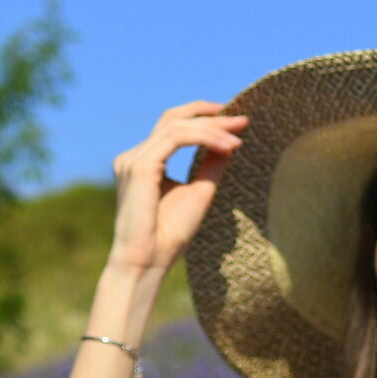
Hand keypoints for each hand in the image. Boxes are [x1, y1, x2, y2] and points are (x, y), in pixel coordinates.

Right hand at [106, 101, 248, 276]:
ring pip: (177, 126)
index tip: (236, 122)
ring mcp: (133, 160)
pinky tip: (227, 146)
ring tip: (238, 138)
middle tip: (242, 120)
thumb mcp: (199, 191)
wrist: (148, 261)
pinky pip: (176, 138)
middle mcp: (134, 157)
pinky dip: (205, 138)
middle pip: (174, 119)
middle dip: (210, 116)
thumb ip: (210, 164)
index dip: (204, 118)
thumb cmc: (169, 235)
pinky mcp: (140, 166)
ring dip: (212, 129)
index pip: (173, 127)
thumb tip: (231, 141)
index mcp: (144, 163)